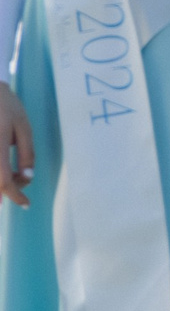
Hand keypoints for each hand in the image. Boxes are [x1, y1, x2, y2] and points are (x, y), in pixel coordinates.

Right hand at [0, 85, 35, 208]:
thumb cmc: (6, 106)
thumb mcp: (23, 127)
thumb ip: (26, 153)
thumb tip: (27, 179)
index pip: (2, 178)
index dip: (14, 194)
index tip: (25, 204)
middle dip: (6, 190)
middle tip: (20, 182)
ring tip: (13, 174)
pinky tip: (5, 170)